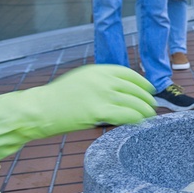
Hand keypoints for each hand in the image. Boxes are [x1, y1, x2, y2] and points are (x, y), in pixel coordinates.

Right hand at [20, 64, 156, 137]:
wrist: (40, 108)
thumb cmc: (58, 98)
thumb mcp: (81, 80)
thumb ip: (101, 82)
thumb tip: (121, 90)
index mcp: (98, 70)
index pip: (128, 74)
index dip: (143, 82)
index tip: (150, 88)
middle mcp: (103, 80)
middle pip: (134, 89)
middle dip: (147, 98)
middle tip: (153, 105)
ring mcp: (102, 95)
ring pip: (133, 103)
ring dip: (145, 110)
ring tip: (150, 115)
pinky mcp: (98, 112)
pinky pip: (126, 115)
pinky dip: (136, 118)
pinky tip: (141, 122)